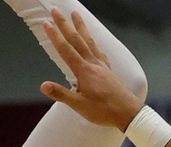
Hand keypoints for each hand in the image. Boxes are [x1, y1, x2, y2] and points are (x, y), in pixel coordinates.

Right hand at [40, 8, 142, 131]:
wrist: (127, 112)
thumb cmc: (103, 110)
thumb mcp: (78, 105)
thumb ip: (61, 94)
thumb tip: (43, 85)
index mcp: (84, 71)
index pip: (65, 50)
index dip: (54, 36)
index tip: (46, 23)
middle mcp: (93, 64)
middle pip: (76, 39)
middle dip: (64, 24)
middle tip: (55, 10)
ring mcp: (101, 65)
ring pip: (88, 40)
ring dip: (80, 26)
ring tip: (75, 14)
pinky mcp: (107, 69)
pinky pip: (98, 50)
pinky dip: (92, 41)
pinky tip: (91, 40)